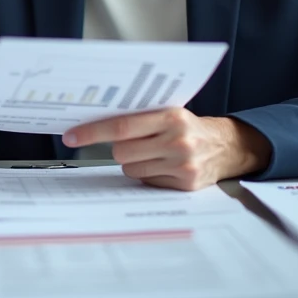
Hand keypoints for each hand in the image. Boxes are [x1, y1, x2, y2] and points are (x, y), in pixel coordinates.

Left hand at [62, 108, 271, 190]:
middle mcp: (177, 141)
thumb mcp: (169, 112)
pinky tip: (164, 166)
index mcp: (170, 117)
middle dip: (120, 148)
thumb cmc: (189, 126)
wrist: (227, 146)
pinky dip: (149, 174)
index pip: (121, 126)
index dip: (92, 132)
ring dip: (135, 162)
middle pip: (121, 152)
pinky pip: (146, 182)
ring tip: (154, 153)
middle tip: (134, 142)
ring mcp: (182, 165)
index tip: (70, 136)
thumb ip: (139, 116)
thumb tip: (95, 120)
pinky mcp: (185, 184)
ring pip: (131, 168)